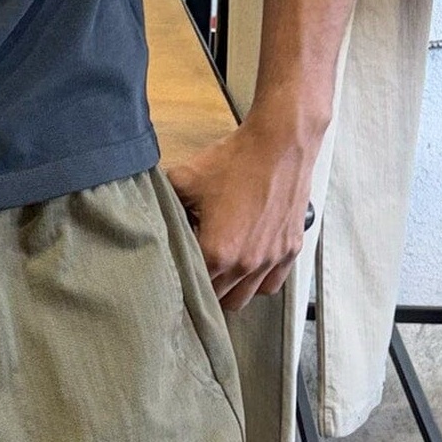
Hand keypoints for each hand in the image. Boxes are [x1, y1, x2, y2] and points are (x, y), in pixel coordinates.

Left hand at [168, 113, 318, 312]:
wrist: (282, 141)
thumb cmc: (237, 159)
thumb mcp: (188, 178)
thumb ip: (166, 203)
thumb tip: (152, 213)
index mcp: (217, 252)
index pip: (192, 285)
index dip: (182, 281)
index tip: (178, 276)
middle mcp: (245, 263)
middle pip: (217, 300)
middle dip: (204, 290)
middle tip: (197, 276)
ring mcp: (270, 259)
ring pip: (244, 299)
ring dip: (230, 292)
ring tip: (222, 277)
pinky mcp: (289, 250)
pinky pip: (272, 284)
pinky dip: (259, 282)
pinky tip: (249, 270)